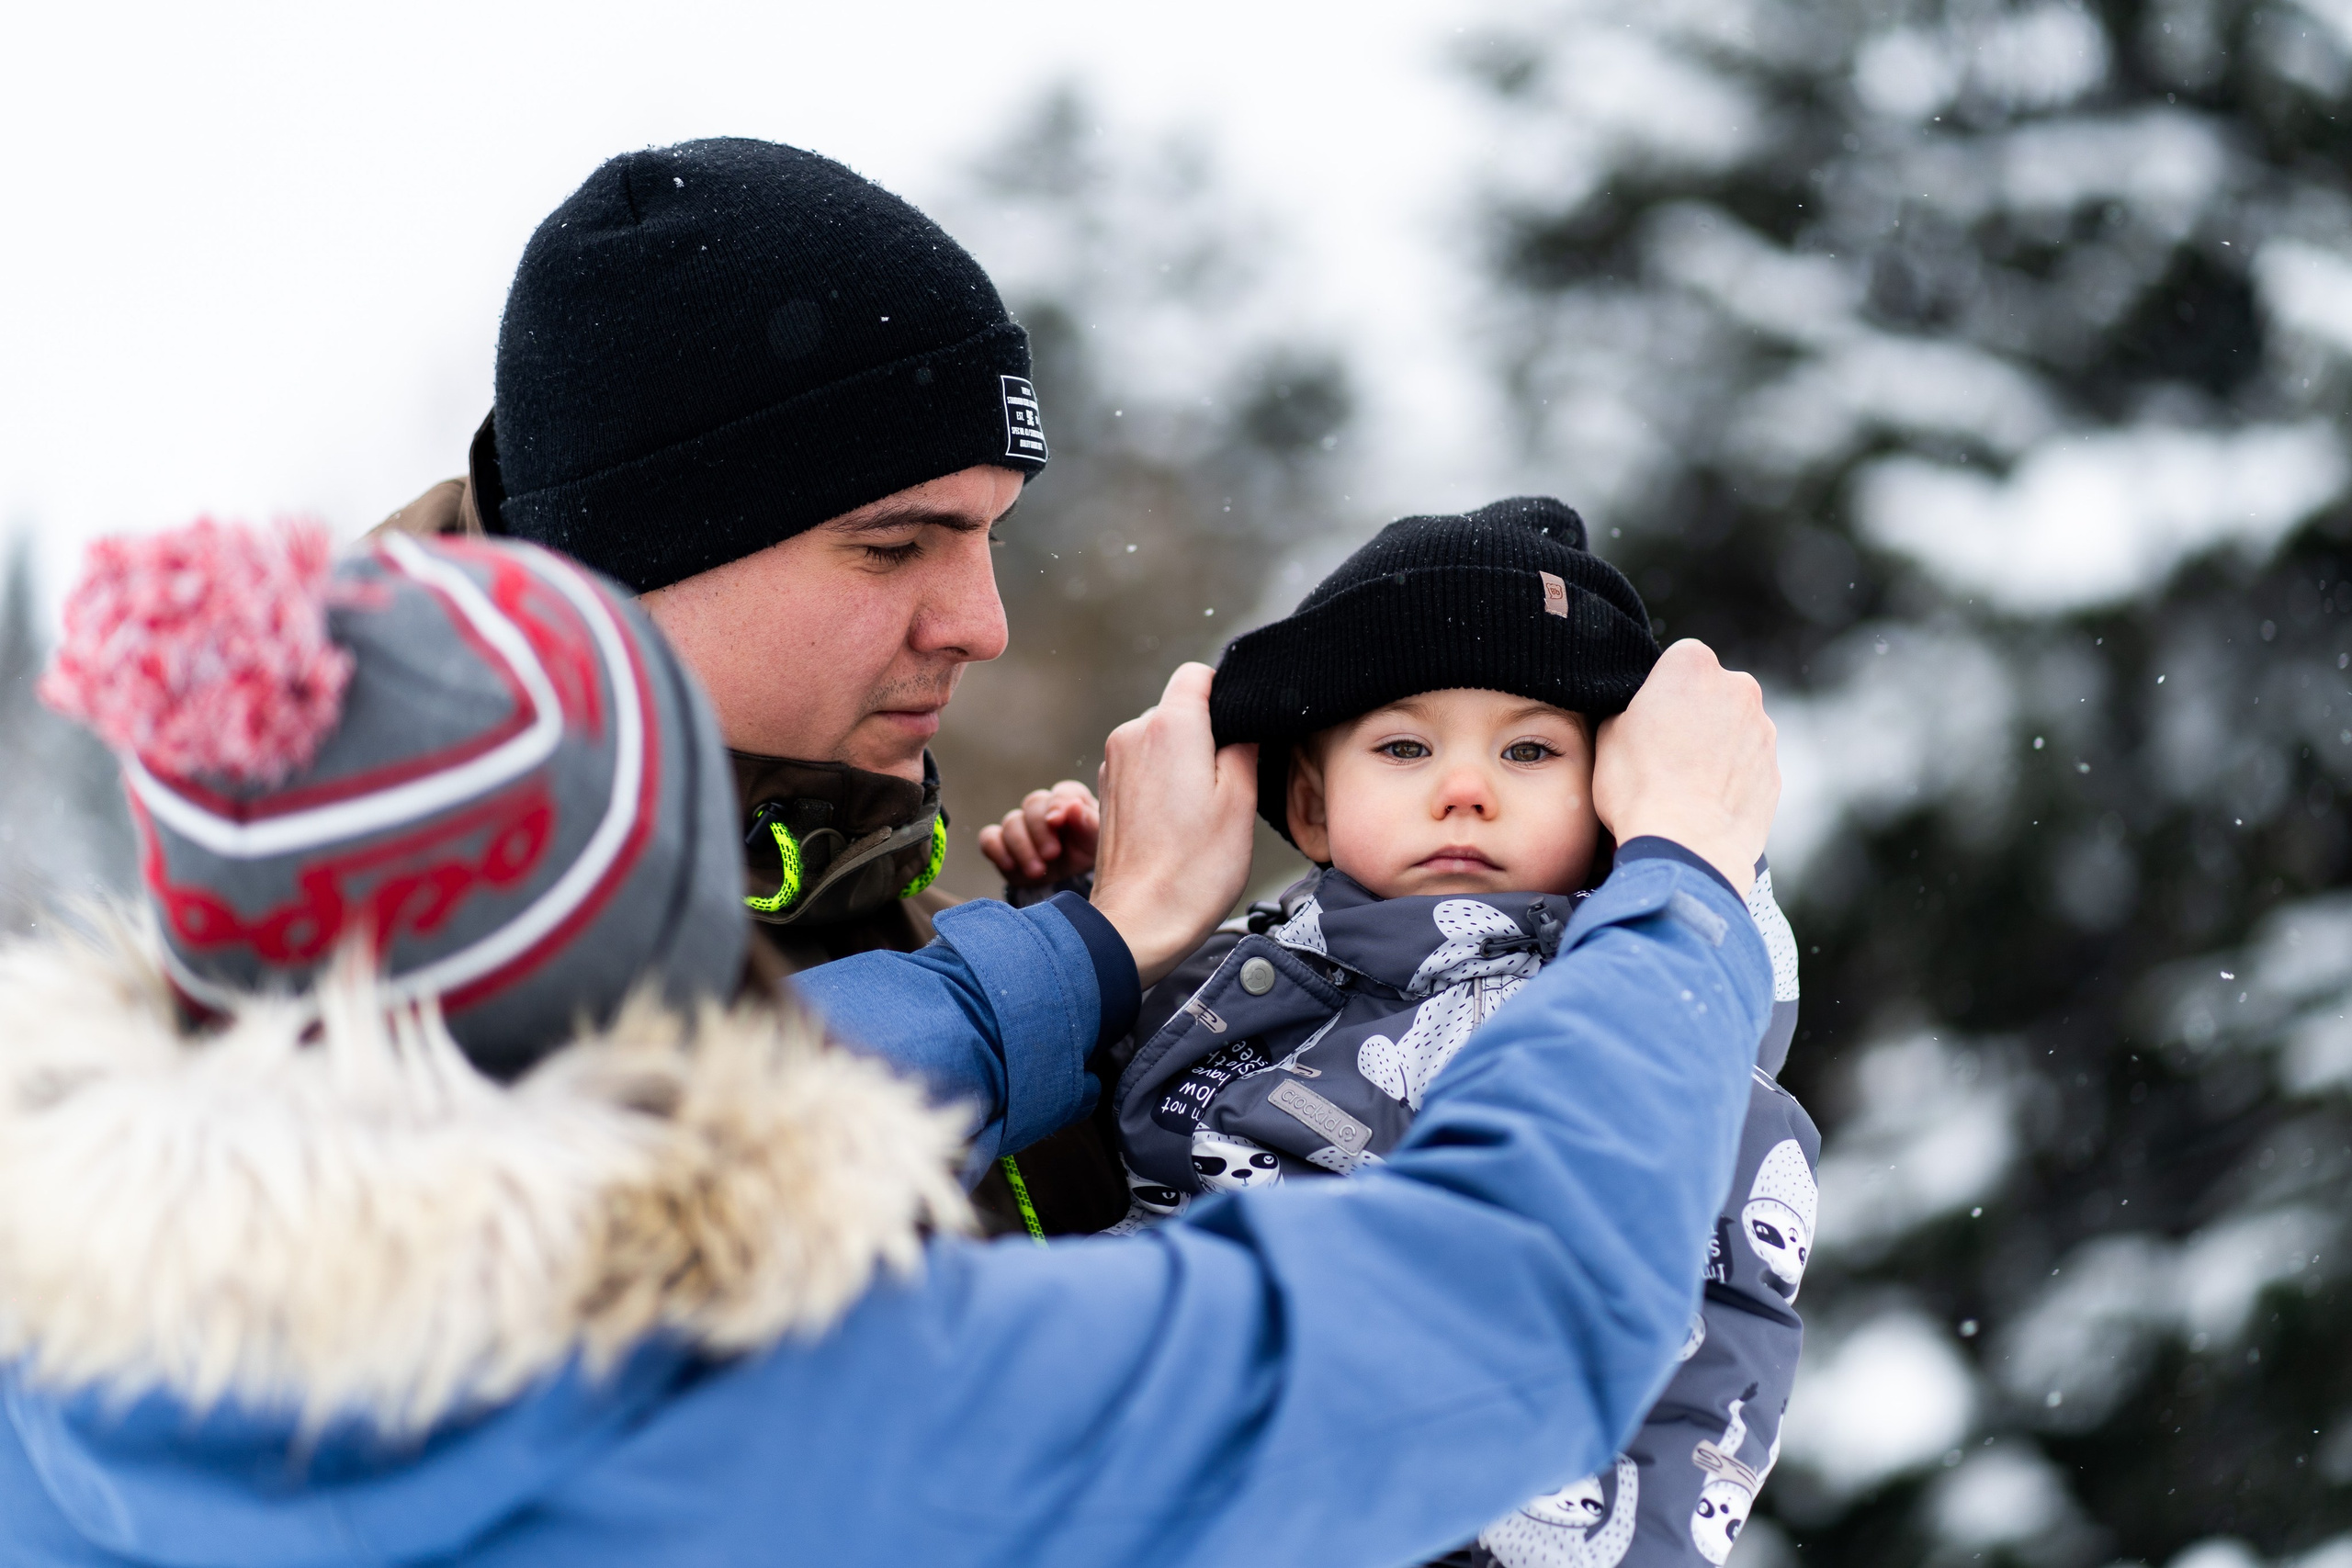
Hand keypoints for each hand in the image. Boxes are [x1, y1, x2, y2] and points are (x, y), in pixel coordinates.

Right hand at [978, 781, 1099, 886]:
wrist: (1070, 884)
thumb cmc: (1088, 855)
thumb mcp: (1097, 844)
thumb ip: (1090, 824)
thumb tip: (1074, 807)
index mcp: (1071, 801)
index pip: (1062, 792)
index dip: (1057, 804)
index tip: (1056, 821)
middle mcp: (1043, 808)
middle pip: (1033, 804)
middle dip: (1040, 830)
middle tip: (1052, 855)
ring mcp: (1021, 825)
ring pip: (1011, 822)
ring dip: (1022, 847)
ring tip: (1037, 872)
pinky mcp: (1002, 844)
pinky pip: (989, 838)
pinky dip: (996, 850)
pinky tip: (1010, 865)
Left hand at [1089, 663, 1258, 986]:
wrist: (1139, 922)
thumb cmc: (1193, 870)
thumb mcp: (1241, 802)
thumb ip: (1245, 749)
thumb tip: (1245, 727)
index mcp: (1170, 727)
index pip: (1197, 676)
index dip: (1225, 694)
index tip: (1243, 727)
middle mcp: (1133, 734)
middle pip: (1179, 710)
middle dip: (1208, 735)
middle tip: (1231, 784)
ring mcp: (1114, 763)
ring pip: (1161, 740)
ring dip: (1184, 763)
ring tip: (1202, 812)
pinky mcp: (1107, 791)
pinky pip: (1143, 768)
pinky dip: (1163, 784)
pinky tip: (1178, 824)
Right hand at [1593, 640, 1778, 898]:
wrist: (1687, 846)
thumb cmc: (1639, 785)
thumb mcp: (1607, 733)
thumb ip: (1629, 708)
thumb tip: (1638, 713)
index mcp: (1692, 665)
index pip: (1676, 661)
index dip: (1658, 690)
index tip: (1645, 718)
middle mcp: (1737, 688)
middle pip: (1710, 692)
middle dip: (1692, 714)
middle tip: (1661, 752)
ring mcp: (1762, 730)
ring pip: (1732, 729)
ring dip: (1712, 746)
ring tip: (1681, 784)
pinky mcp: (1774, 771)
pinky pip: (1746, 765)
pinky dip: (1729, 777)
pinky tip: (1702, 803)